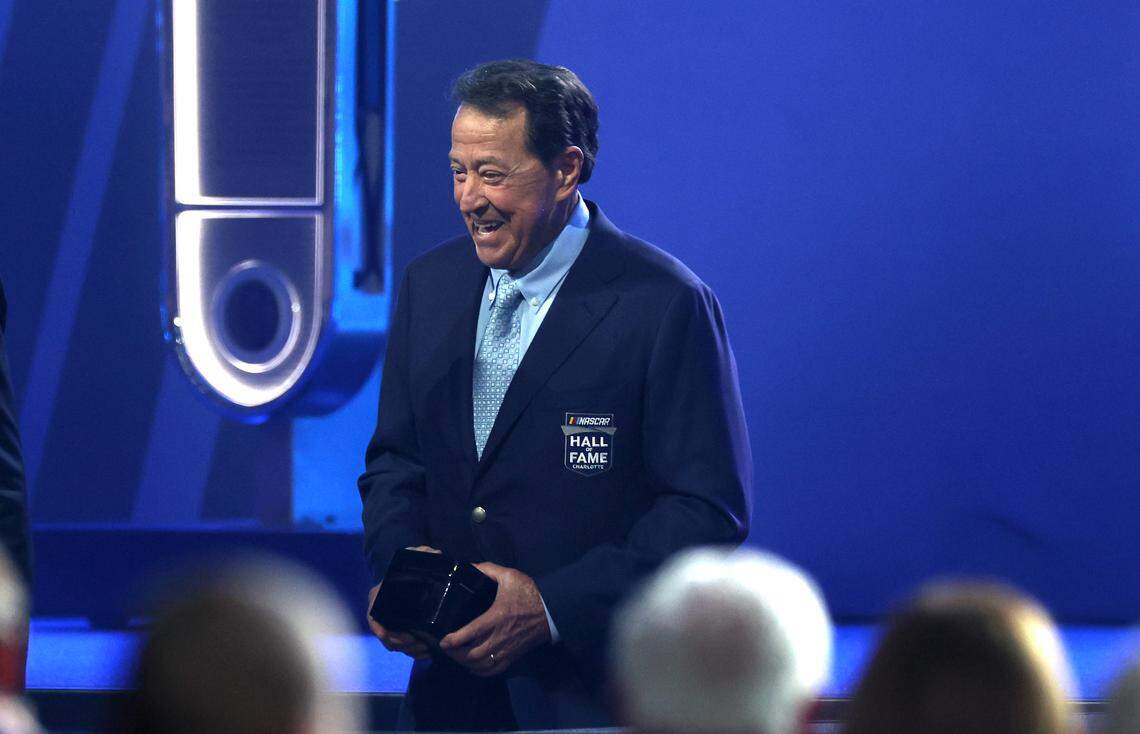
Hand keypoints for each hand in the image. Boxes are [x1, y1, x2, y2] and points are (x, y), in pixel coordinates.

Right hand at [365, 545, 441, 660]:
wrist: (419, 574)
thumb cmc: (414, 565)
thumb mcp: (418, 556)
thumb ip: (424, 553)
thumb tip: (435, 554)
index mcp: (379, 596)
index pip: (373, 617)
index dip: (381, 629)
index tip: (393, 635)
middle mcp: (381, 611)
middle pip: (386, 636)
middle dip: (402, 644)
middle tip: (419, 644)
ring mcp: (390, 623)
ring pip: (395, 645)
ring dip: (409, 650)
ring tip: (426, 649)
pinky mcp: (401, 630)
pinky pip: (403, 647)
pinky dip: (413, 652)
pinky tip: (427, 652)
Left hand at [439, 562, 550, 676]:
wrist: (553, 611)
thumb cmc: (530, 593)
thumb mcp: (509, 576)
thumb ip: (488, 569)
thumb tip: (468, 566)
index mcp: (496, 617)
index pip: (470, 634)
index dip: (453, 641)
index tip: (443, 641)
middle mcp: (500, 637)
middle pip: (472, 655)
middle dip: (455, 655)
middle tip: (445, 648)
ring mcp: (507, 649)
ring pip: (481, 665)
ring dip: (465, 664)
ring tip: (456, 656)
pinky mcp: (513, 656)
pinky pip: (494, 670)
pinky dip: (480, 672)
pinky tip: (472, 667)